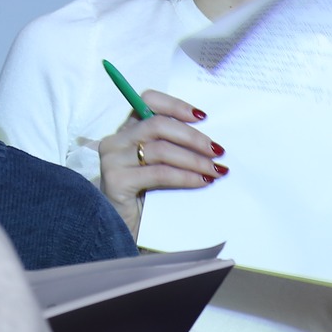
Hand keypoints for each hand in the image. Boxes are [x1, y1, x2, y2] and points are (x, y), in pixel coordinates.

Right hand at [95, 89, 225, 236]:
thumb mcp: (159, 165)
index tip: (203, 117)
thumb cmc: (146, 197)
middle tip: (217, 150)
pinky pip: (159, 173)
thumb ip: (173, 147)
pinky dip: (185, 176)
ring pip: (161, 149)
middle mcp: (116, 140)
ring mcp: (113, 159)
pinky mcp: (116, 181)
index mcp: (127, 129)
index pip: (149, 100)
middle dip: (192, 137)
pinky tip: (202, 181)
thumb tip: (210, 140)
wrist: (122, 231)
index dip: (176, 105)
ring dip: (194, 159)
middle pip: (158, 124)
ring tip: (215, 169)